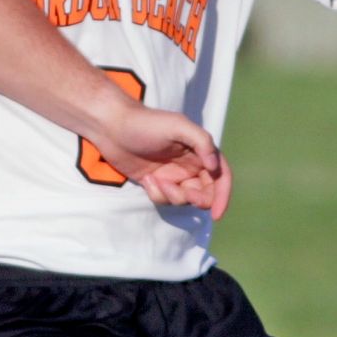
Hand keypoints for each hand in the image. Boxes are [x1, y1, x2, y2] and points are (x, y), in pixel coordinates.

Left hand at [92, 100, 230, 216]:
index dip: (223, 195)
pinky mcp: (156, 183)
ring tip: (155, 180)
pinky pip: (164, 200)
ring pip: (184, 199)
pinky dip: (157, 195)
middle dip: (197, 199)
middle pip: (206, 192)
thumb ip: (201, 142)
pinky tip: (146, 180)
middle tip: (185, 195)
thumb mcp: (178, 126)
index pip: (220, 176)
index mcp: (199, 151)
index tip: (217, 214)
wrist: (112, 127)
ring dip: (173, 196)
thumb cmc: (146, 123)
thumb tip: (214, 166)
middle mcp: (190, 165)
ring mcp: (172, 175)